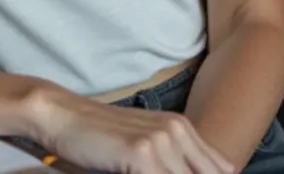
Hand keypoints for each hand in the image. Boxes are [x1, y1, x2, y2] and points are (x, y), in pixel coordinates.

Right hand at [27, 85, 235, 173]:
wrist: (62, 115)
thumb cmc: (100, 136)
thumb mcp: (144, 144)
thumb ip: (176, 159)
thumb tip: (220, 171)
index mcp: (182, 127)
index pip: (221, 169)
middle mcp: (177, 130)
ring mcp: (161, 141)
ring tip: (140, 173)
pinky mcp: (142, 153)